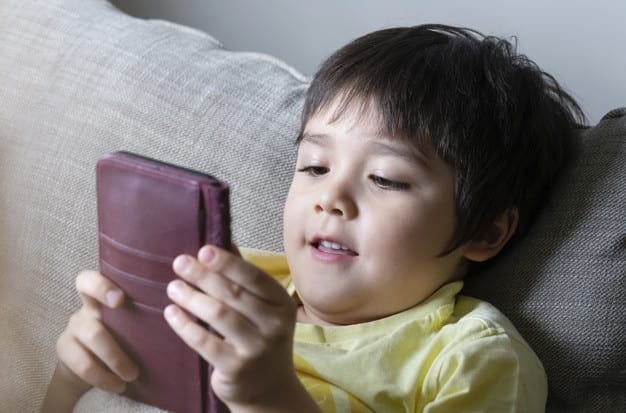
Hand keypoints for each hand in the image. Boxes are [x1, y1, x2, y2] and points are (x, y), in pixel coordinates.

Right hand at [55, 270, 138, 393]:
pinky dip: (103, 378)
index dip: (101, 286)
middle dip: (115, 337)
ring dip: (115, 359)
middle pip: (91, 318)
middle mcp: (86, 309)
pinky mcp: (65, 349)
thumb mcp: (133, 321)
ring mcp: (73, 327)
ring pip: (92, 337)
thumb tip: (181, 312)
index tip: (120, 299)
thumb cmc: (124, 334)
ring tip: (132, 376)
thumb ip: (147, 312)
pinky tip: (118, 385)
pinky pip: (83, 364)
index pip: (90, 280)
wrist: (91, 362)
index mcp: (103, 297)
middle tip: (134, 351)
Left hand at [165, 245, 306, 409]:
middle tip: (180, 263)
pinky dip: (185, 325)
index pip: (254, 277)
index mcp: (281, 304)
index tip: (203, 250)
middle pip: (234, 293)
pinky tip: (171, 313)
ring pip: (218, 315)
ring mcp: (256, 348)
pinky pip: (204, 342)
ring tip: (173, 287)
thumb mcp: (263, 308)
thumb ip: (244, 277)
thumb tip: (224, 241)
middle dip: (203, 276)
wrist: (269, 388)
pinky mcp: (236, 368)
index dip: (228, 262)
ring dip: (191, 298)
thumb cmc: (260, 338)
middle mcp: (274, 325)